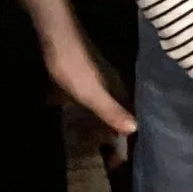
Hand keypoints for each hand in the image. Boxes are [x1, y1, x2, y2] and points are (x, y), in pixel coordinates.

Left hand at [40, 27, 134, 158]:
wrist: (57, 37)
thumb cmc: (75, 67)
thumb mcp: (92, 93)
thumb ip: (111, 110)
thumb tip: (135, 128)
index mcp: (116, 86)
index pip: (128, 113)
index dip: (125, 134)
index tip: (117, 156)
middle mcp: (110, 80)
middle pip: (116, 108)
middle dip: (112, 129)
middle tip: (104, 150)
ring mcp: (96, 75)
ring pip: (102, 101)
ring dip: (98, 118)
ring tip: (90, 135)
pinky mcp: (81, 72)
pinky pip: (86, 96)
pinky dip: (83, 107)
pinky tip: (70, 111)